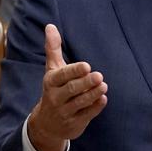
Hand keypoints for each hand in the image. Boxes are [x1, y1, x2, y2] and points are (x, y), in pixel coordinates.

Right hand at [27, 24, 107, 150]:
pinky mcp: (74, 123)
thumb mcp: (52, 70)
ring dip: (93, 94)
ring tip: (104, 85)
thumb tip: (50, 26)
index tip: (87, 66)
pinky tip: (103, 99)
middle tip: (99, 76)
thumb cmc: (54, 90)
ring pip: (80, 102)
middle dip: (86, 83)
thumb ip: (53, 49)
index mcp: (50, 82)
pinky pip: (86, 115)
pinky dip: (95, 107)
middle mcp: (55, 97)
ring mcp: (65, 112)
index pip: (61, 76)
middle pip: (72, 89)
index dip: (73, 72)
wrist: (47, 124)